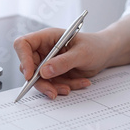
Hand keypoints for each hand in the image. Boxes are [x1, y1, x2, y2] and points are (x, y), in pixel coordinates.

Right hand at [13, 14, 129, 98]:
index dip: (23, 59)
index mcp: (47, 37)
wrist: (106, 54)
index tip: (30, 75)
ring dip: (54, 87)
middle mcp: (44, 50)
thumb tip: (44, 72)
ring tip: (70, 88)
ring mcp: (49, 63)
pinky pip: (53, 85)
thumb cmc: (95, 46)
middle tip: (52, 91)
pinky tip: (81, 83)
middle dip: (40, 82)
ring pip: (40, 80)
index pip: (23, 44)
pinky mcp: (56, 74)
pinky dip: (65, 87)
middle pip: (29, 67)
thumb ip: (63, 62)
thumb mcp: (81, 53)